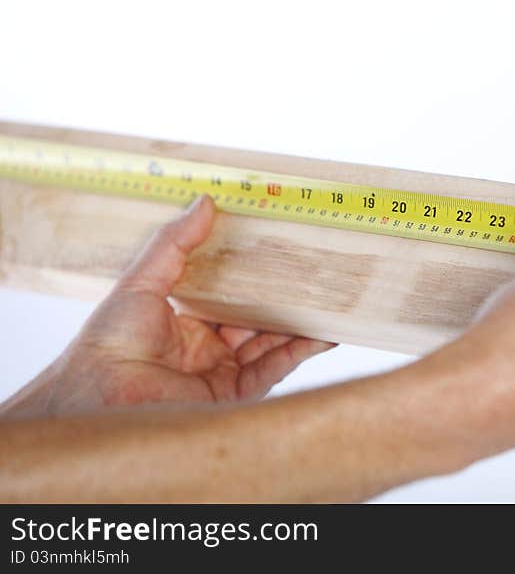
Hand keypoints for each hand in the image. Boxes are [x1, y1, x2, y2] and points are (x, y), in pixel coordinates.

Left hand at [3, 196, 335, 416]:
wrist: (100, 391)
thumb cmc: (108, 340)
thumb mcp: (142, 279)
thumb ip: (175, 243)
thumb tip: (205, 202)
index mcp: (186, 323)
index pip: (232, 298)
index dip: (256, 278)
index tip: (281, 253)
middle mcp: (208, 349)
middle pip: (258, 320)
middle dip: (287, 300)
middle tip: (317, 275)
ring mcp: (224, 372)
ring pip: (273, 344)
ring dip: (302, 325)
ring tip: (332, 302)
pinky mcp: (235, 394)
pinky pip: (275, 369)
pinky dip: (300, 351)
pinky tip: (323, 334)